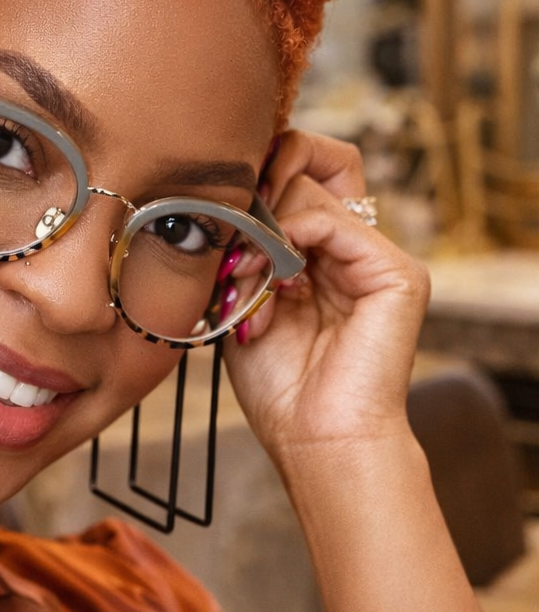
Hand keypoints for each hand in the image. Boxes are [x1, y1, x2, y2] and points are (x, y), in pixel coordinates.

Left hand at [223, 130, 430, 465]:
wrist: (317, 441)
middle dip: (252, 203)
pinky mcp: (397, 271)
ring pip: (310, 184)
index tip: (215, 220)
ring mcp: (377, 258)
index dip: (251, 187)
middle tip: (230, 254)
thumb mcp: (246, 303)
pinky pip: (330, 217)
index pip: (292, 179)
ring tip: (246, 282)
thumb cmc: (280, 388)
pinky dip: (287, 238)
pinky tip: (272, 281)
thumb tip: (225, 198)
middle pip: (302, 169)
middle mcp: (354, 250)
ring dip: (262, 231)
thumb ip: (245, 249)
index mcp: (323, 256)